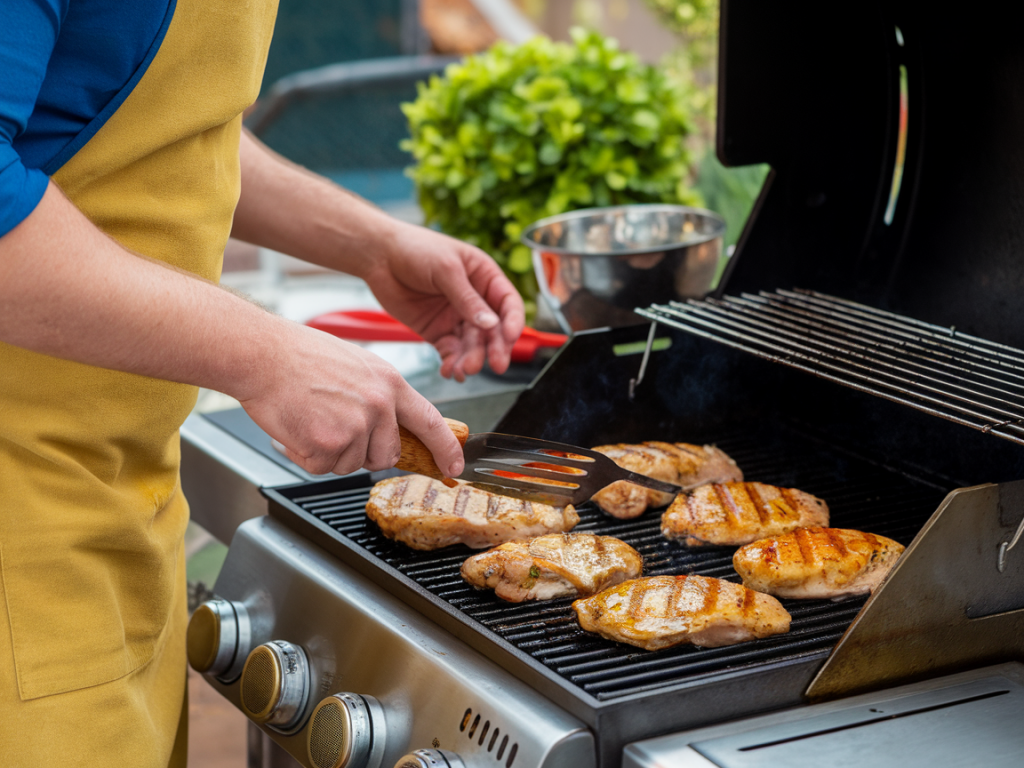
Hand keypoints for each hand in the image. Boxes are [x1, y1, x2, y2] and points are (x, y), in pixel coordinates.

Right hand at [237, 321, 464, 476]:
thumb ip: (379, 395)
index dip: (445, 448)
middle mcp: (378, 405)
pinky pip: (322, 467)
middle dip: (363, 452)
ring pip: (350, 464)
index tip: (453, 466)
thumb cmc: (300, 355)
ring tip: (311, 418)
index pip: (430, 421)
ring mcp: (355, 426)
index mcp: (389, 383)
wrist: (261, 354)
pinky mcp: (328, 444)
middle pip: (385, 455)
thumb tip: (389, 425)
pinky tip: (298, 427)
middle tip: (334, 427)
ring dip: (329, 452)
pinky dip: (305, 456)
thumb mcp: (357, 365)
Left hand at [360, 222, 524, 381]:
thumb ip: (467, 299)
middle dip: (495, 348)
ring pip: (472, 345)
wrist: (378, 256)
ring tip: (465, 370)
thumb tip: (491, 324)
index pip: (508, 304)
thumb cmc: (415, 249)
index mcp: (484, 278)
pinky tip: (450, 371)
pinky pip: (450, 352)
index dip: (513, 322)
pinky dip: (452, 363)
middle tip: (497, 365)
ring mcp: (456, 318)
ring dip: (472, 359)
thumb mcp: (446, 270)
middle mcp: (474, 300)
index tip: (510, 337)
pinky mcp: (437, 331)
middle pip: (493, 330)